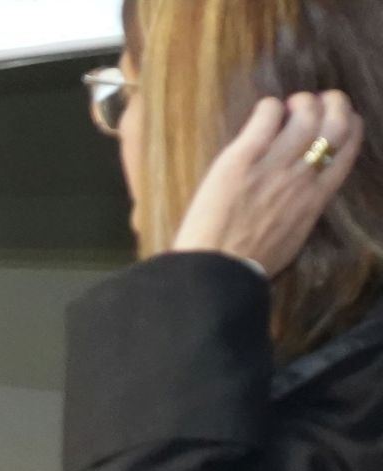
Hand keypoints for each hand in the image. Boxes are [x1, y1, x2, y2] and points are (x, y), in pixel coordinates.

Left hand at [174, 92, 364, 276]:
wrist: (217, 272)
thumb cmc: (250, 263)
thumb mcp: (293, 238)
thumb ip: (303, 210)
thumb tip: (303, 195)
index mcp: (317, 199)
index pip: (347, 150)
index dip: (350, 125)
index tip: (340, 118)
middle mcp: (302, 178)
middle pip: (335, 124)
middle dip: (333, 103)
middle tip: (315, 101)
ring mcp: (273, 167)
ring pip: (304, 116)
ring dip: (300, 102)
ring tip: (286, 105)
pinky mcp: (242, 160)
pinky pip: (265, 118)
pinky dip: (270, 107)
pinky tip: (264, 111)